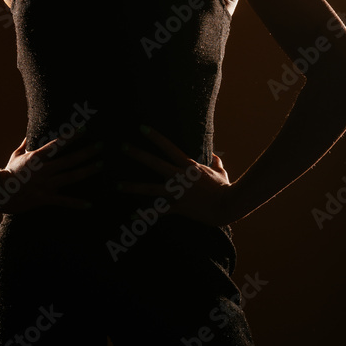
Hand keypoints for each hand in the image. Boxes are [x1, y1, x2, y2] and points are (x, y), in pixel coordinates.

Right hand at [0, 126, 102, 215]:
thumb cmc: (7, 173)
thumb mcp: (15, 156)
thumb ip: (25, 145)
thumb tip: (29, 134)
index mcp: (37, 157)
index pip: (57, 144)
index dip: (71, 136)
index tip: (84, 129)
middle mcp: (44, 170)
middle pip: (69, 160)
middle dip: (86, 153)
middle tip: (101, 146)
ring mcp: (46, 185)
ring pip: (71, 177)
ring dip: (87, 171)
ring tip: (101, 165)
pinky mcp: (45, 198)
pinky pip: (64, 201)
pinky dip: (77, 203)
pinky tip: (90, 204)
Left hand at [118, 125, 234, 226]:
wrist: (227, 206)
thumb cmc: (225, 188)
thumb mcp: (221, 172)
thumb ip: (216, 163)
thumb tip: (216, 156)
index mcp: (188, 166)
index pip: (168, 147)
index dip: (155, 137)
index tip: (142, 128)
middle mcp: (179, 177)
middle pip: (154, 163)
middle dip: (138, 154)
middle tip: (123, 147)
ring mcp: (177, 193)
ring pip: (150, 188)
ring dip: (133, 187)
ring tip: (117, 185)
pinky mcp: (178, 207)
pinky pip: (159, 212)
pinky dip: (146, 215)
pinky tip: (133, 216)